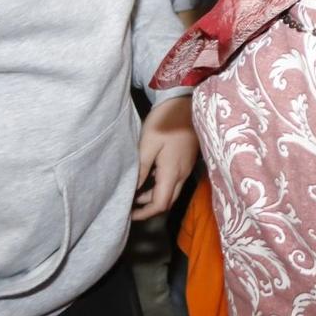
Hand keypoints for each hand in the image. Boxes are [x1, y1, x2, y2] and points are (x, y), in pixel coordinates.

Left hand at [132, 95, 196, 220]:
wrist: (185, 102)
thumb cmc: (165, 122)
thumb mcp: (147, 145)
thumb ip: (141, 170)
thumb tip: (134, 190)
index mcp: (173, 172)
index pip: (161, 204)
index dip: (145, 213)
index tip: (129, 213)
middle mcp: (182, 174)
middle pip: (168, 201)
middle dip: (150, 207)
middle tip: (131, 205)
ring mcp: (186, 167)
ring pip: (171, 191)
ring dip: (155, 195)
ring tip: (135, 191)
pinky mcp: (187, 160)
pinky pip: (174, 180)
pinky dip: (161, 184)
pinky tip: (149, 176)